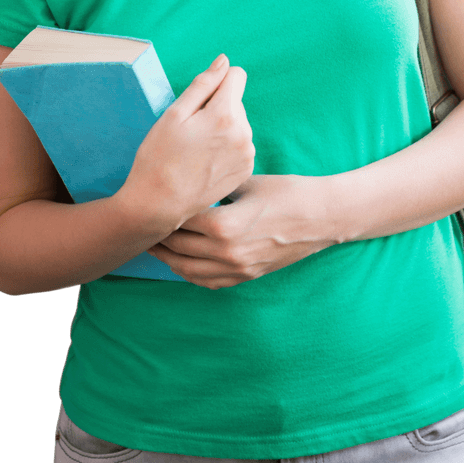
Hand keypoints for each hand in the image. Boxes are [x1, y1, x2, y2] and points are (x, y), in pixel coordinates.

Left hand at [147, 173, 336, 288]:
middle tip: (141, 224)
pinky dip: (189, 274)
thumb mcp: (247, 182)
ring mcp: (238, 268)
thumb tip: (189, 180)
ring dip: (168, 259)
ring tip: (154, 245)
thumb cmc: (287, 192)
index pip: (179, 221)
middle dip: (158, 236)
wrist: (322, 217)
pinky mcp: (247, 276)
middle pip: (178, 247)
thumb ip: (216, 186)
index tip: (147, 203)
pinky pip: (208, 282)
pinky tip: (180, 263)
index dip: (161, 212)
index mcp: (225, 225)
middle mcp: (227, 253)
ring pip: (188, 270)